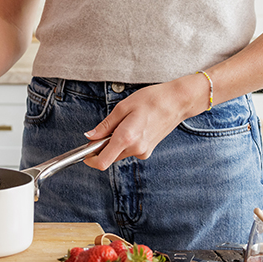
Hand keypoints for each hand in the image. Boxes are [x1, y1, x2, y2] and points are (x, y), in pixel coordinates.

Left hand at [80, 75, 199, 168]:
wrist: (177, 102)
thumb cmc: (151, 100)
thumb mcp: (123, 107)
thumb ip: (105, 126)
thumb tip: (90, 137)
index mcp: (127, 138)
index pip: (103, 161)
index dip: (90, 159)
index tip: (85, 152)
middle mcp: (136, 149)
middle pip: (109, 157)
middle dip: (101, 147)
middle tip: (104, 129)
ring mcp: (143, 151)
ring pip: (119, 153)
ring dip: (113, 143)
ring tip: (123, 123)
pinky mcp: (148, 151)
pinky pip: (128, 150)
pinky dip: (124, 142)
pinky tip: (132, 126)